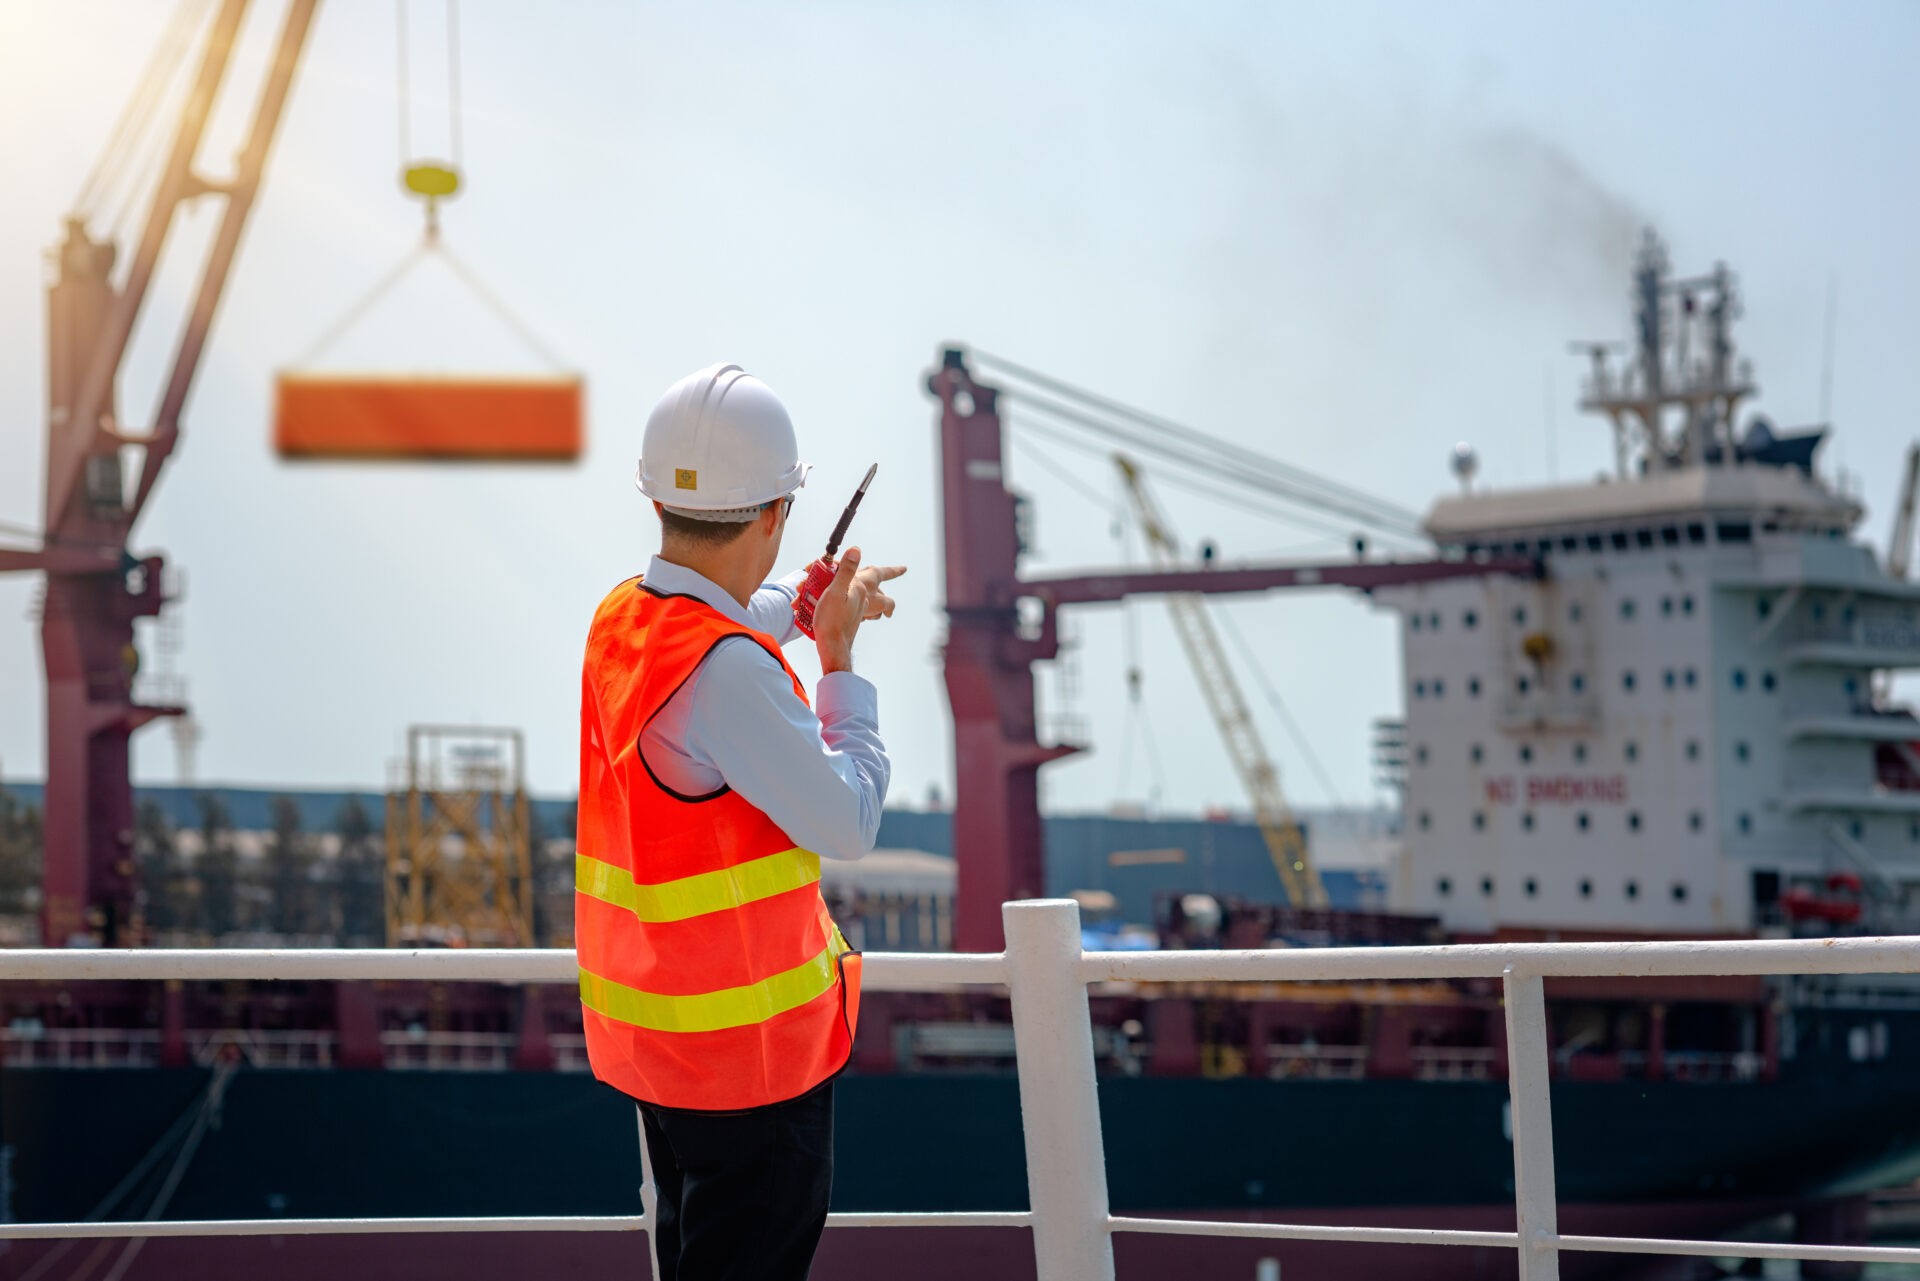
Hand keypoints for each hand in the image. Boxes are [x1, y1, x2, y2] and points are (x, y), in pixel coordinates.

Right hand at [812, 547, 906, 673]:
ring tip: (868, 590)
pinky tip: (846, 604)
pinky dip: (859, 604)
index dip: (893, 570)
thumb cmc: (832, 620)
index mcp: (863, 589)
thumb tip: (856, 550)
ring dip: (873, 595)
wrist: (832, 646)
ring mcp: (860, 611)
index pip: (881, 574)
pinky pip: (861, 609)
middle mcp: (865, 600)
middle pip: (881, 591)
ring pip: (873, 601)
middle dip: (883, 584)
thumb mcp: (836, 591)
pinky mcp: (853, 619)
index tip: (905, 568)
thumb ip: (846, 571)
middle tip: (892, 575)